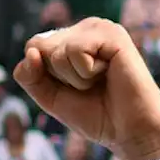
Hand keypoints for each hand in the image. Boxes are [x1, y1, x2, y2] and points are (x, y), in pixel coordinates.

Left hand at [14, 18, 159, 159]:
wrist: (129, 131)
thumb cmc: (95, 113)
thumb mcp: (50, 97)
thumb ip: (29, 76)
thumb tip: (30, 50)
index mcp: (71, 38)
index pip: (33, 46)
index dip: (43, 75)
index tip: (73, 87)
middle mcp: (85, 28)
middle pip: (40, 46)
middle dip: (59, 76)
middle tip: (88, 86)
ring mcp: (100, 28)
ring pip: (56, 51)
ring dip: (74, 77)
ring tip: (99, 81)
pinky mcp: (113, 34)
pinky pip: (75, 50)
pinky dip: (86, 72)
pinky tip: (108, 74)